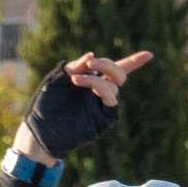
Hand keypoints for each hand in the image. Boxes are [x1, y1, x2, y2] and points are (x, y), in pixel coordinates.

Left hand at [17, 51, 153, 164]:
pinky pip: (112, 103)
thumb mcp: (56, 80)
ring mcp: (101, 107)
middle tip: (90, 63)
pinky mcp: (101, 121)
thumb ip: (73, 67)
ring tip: (76, 80)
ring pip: (114, 87)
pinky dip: (104, 91)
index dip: (134, 62)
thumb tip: (91, 54)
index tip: (149, 54)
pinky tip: (90, 88)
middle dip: (108, 64)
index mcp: (90, 81)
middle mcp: (99, 93)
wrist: (38, 132)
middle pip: (119, 75)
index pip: (115, 70)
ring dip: (97, 79)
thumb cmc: (44, 105)